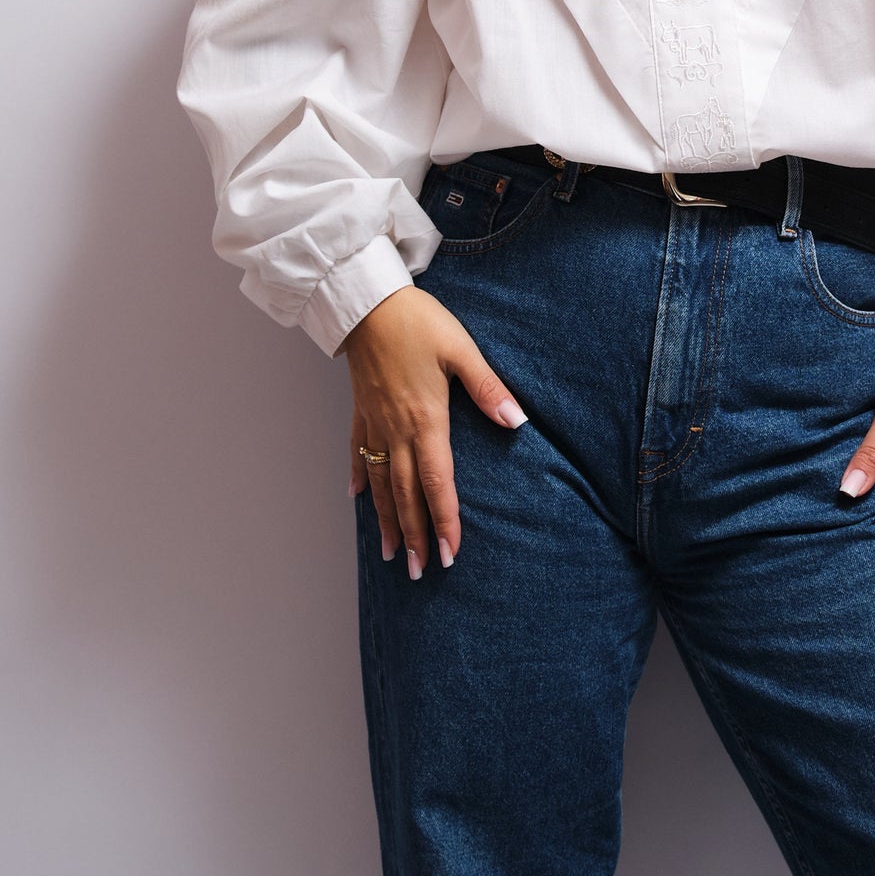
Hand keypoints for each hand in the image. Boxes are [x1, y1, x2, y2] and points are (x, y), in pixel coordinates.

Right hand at [342, 284, 528, 579]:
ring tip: (392, 554)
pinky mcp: (360, 411)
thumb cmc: (418, 323)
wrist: (367, 303)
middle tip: (421, 572)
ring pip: (379, 483)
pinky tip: (357, 499)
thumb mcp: (462, 350)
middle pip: (405, 494)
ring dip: (387, 521)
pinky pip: (357, 453)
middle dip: (416, 535)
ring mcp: (374, 423)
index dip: (444, 519)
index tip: (449, 553)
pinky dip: (359, 479)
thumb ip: (488, 389)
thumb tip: (516, 421)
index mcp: (426, 420)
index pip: (436, 482)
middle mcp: (397, 430)